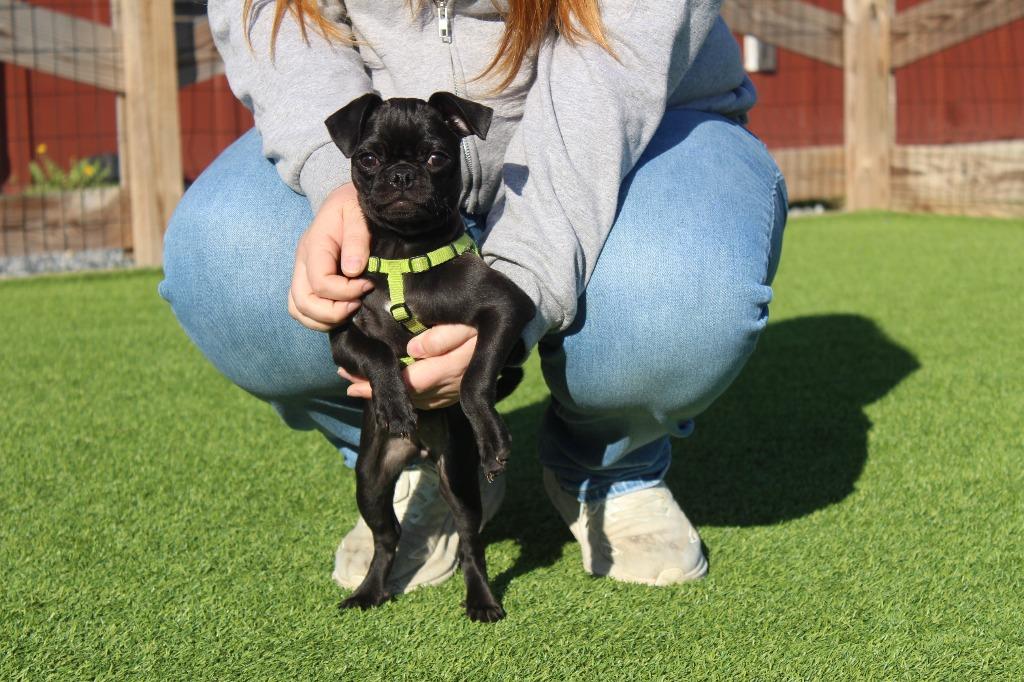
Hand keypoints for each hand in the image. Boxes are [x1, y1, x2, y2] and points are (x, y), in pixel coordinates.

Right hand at [288, 183, 373, 331]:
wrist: (345, 201)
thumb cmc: (354, 205)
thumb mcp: (357, 211)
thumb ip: (356, 238)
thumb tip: (353, 270)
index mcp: (314, 245)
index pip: (320, 282)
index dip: (346, 291)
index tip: (368, 284)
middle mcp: (302, 262)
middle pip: (303, 302)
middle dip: (333, 313)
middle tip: (358, 305)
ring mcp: (302, 273)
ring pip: (298, 310)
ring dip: (325, 320)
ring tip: (350, 310)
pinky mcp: (306, 280)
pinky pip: (301, 309)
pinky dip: (319, 319)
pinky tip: (342, 312)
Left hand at [339, 324, 477, 409]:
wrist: (515, 326)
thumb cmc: (486, 317)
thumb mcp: (467, 321)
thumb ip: (443, 336)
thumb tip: (415, 350)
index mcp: (452, 367)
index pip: (410, 382)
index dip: (380, 384)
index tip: (352, 379)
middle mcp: (453, 385)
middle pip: (409, 395)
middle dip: (378, 391)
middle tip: (347, 382)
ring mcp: (456, 391)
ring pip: (418, 401)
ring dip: (390, 395)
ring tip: (360, 387)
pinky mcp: (458, 391)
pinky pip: (429, 400)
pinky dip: (408, 397)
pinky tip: (393, 389)